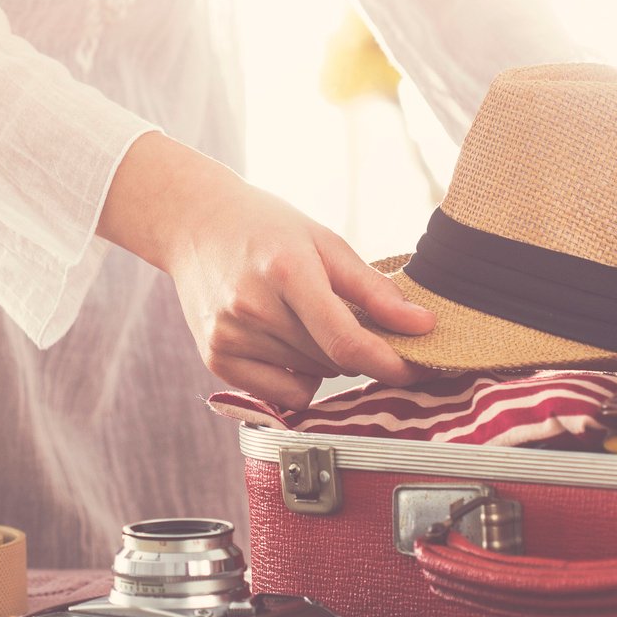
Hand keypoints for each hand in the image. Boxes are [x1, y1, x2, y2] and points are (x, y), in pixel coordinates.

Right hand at [99, 133, 433, 408]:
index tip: (420, 369)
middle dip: (363, 351)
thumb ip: (374, 289)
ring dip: (328, 361)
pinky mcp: (216, 359)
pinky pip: (281, 395)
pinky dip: (299, 377)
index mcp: (286, 272)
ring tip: (310, 318)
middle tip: (362, 323)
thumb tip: (423, 325)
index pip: (346, 340)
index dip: (390, 363)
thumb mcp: (325, 242)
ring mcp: (229, 337)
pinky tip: (289, 343)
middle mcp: (252, 309)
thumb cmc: (265, 227)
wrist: (194, 222)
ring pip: (311, 378)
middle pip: (334, 361)